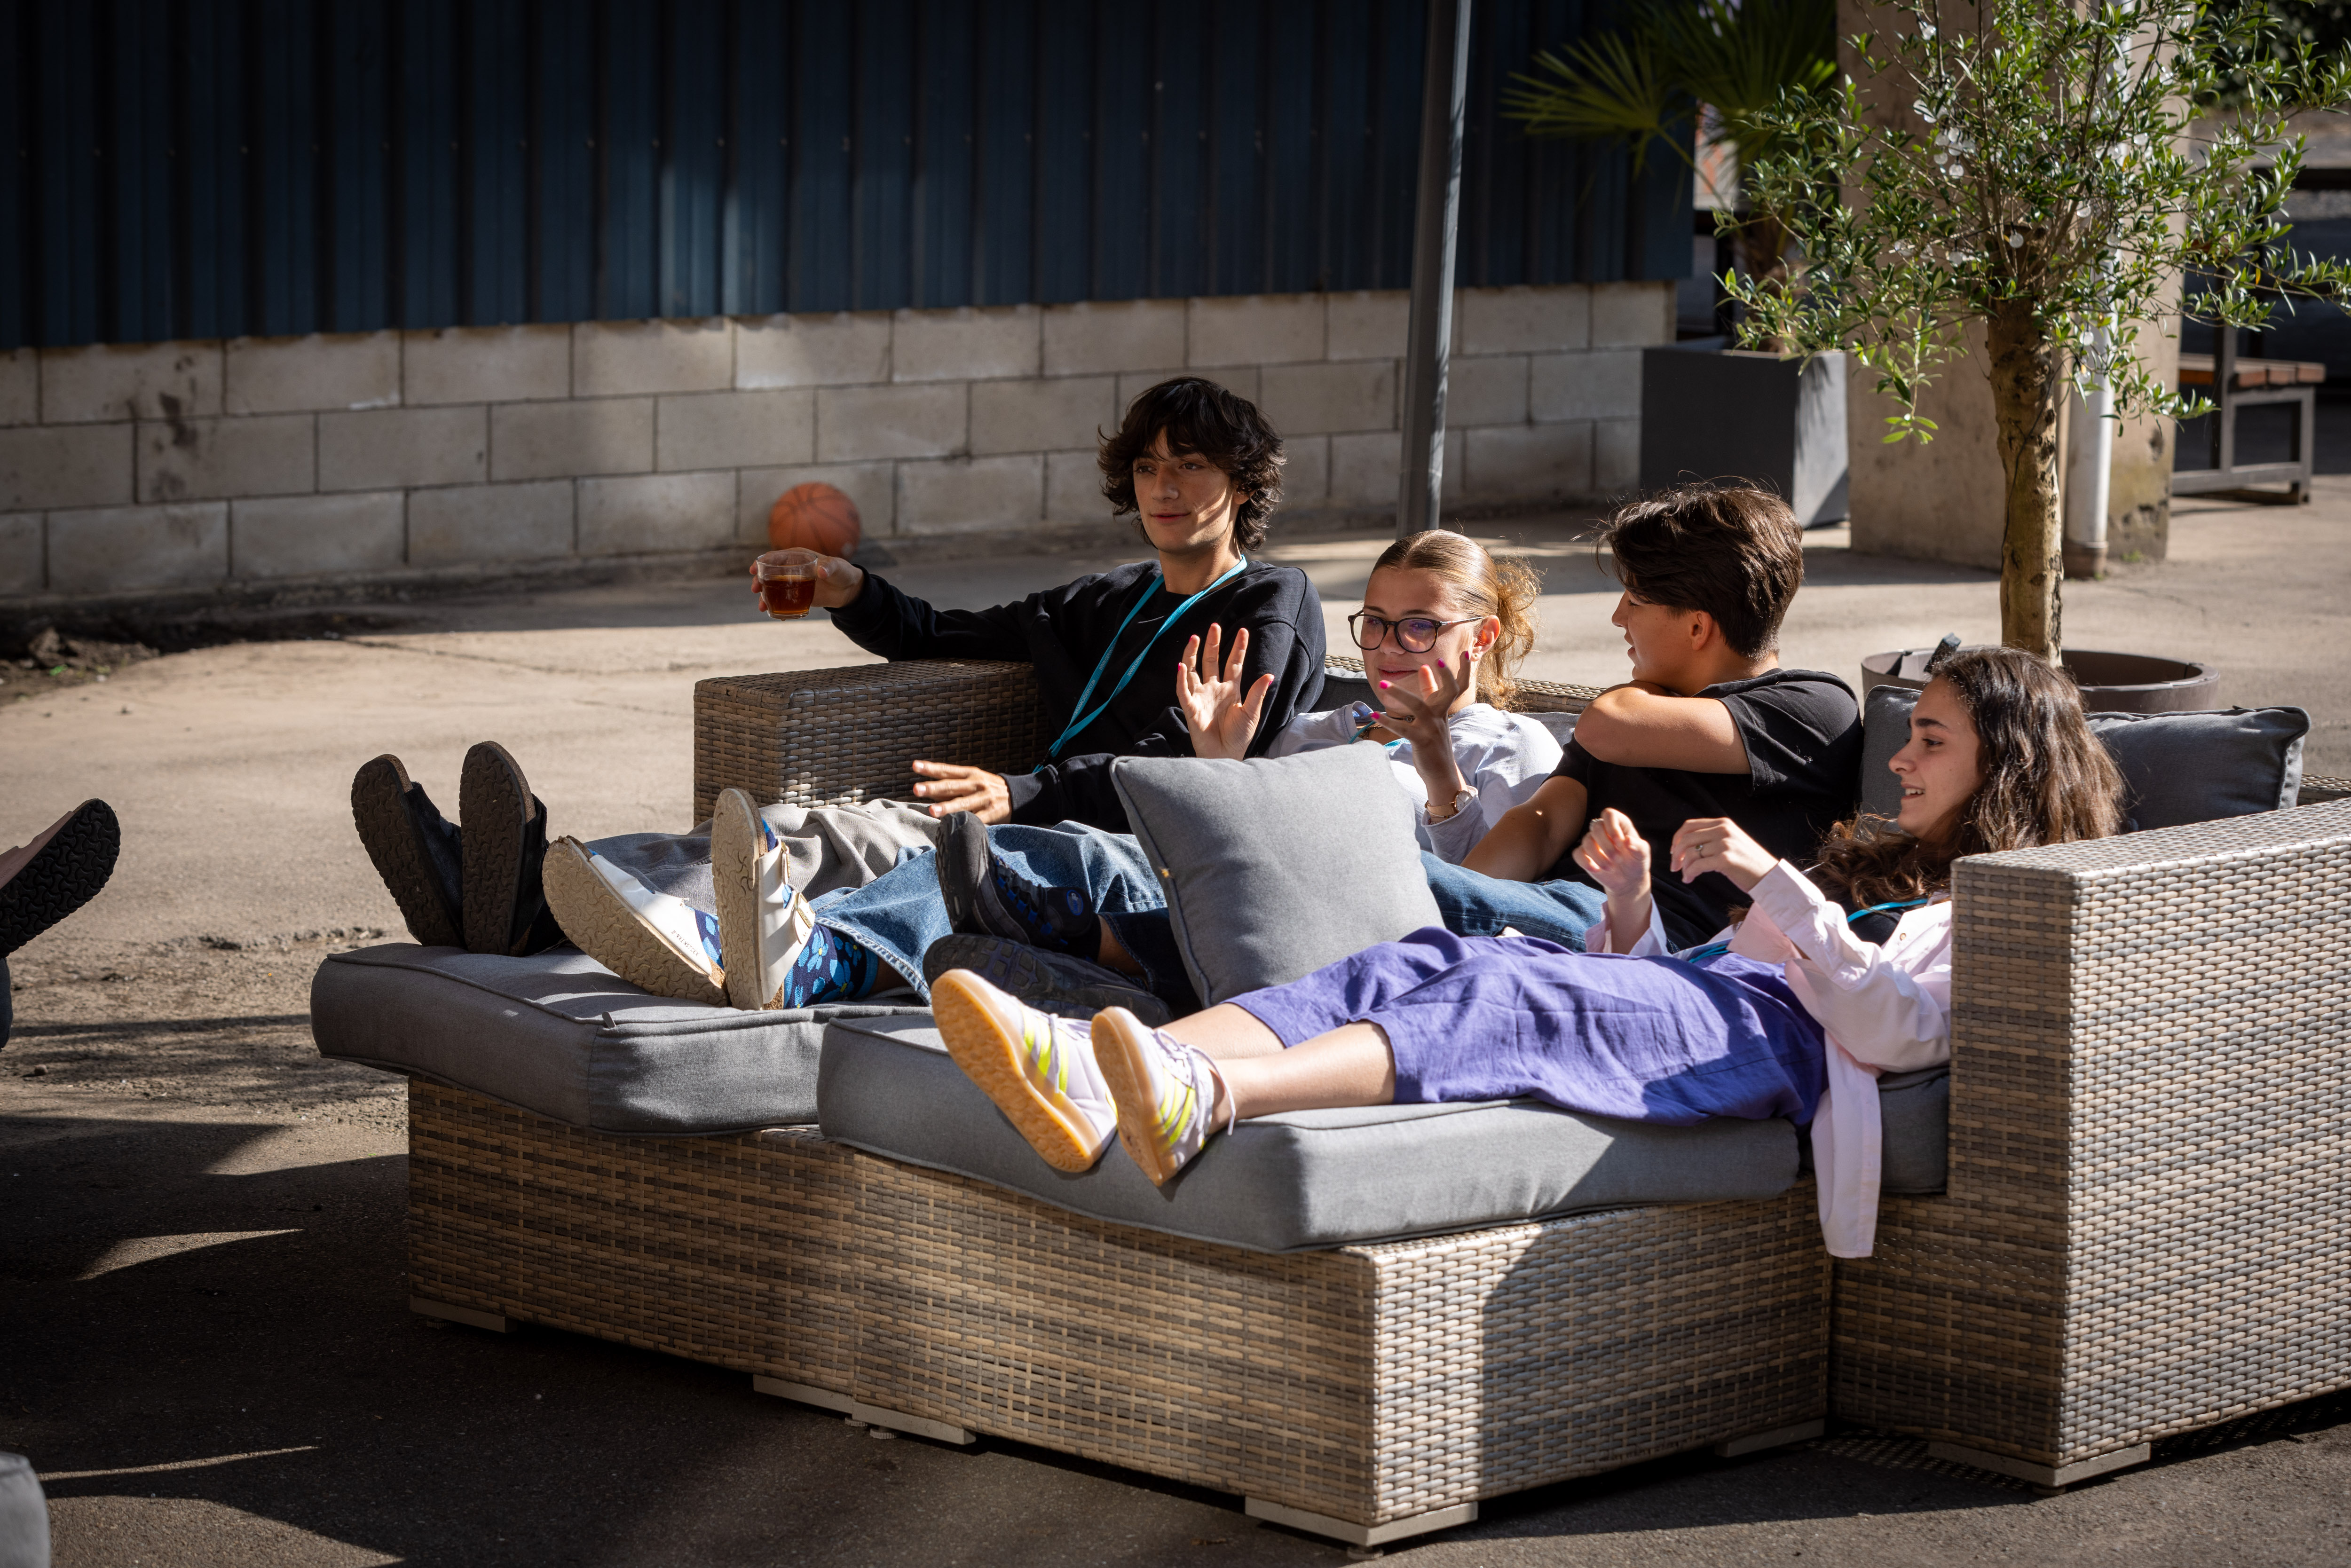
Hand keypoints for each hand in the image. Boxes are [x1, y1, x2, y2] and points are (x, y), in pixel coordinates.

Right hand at [747, 554, 865, 610]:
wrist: (847, 590)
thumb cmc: (842, 572)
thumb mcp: (837, 567)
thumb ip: (830, 567)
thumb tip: (821, 571)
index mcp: (797, 557)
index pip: (774, 557)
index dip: (762, 562)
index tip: (754, 570)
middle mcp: (791, 569)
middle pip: (768, 573)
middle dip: (759, 581)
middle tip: (755, 590)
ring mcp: (792, 583)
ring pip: (773, 588)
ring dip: (764, 597)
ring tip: (762, 607)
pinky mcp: (797, 595)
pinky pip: (783, 601)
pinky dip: (778, 608)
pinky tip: (777, 616)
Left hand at [909, 761, 1010, 821]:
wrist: (1017, 795)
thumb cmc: (987, 788)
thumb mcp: (973, 780)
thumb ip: (952, 785)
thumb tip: (927, 790)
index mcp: (969, 774)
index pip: (946, 770)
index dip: (930, 768)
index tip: (915, 766)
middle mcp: (976, 784)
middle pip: (951, 786)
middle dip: (933, 788)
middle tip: (916, 789)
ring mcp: (984, 798)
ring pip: (963, 803)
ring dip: (947, 807)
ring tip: (932, 811)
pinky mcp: (992, 813)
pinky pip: (978, 819)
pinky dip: (967, 822)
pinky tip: (955, 827)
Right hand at [1176, 623, 1273, 760]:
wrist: (1226, 755)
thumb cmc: (1239, 737)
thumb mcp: (1251, 713)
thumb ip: (1257, 693)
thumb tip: (1269, 675)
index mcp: (1231, 689)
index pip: (1234, 663)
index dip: (1238, 647)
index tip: (1243, 630)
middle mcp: (1214, 689)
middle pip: (1211, 661)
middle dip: (1212, 643)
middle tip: (1214, 625)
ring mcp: (1201, 697)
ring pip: (1194, 670)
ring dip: (1192, 655)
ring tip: (1195, 637)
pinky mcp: (1191, 708)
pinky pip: (1183, 691)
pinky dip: (1181, 679)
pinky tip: (1181, 666)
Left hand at [1374, 656, 1471, 810]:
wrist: (1441, 773)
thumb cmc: (1434, 743)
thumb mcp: (1433, 717)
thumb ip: (1429, 692)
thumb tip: (1424, 668)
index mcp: (1443, 710)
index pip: (1458, 687)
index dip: (1461, 671)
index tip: (1464, 654)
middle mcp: (1440, 717)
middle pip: (1449, 692)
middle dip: (1445, 676)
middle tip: (1434, 662)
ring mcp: (1432, 729)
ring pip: (1417, 706)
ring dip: (1399, 694)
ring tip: (1383, 684)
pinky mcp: (1421, 741)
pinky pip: (1403, 728)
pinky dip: (1387, 721)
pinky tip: (1373, 715)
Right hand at [1571, 807, 1650, 898]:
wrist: (1629, 880)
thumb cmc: (1636, 862)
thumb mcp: (1643, 855)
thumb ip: (1638, 846)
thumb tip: (1628, 840)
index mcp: (1619, 825)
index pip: (1609, 814)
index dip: (1612, 827)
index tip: (1620, 843)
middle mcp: (1604, 831)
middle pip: (1596, 827)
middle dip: (1607, 845)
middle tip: (1618, 859)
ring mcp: (1593, 843)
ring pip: (1586, 841)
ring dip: (1598, 856)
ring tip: (1610, 868)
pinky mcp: (1585, 856)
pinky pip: (1577, 854)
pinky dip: (1586, 862)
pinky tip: (1597, 870)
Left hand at [1667, 816, 1775, 890]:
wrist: (1769, 875)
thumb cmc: (1748, 863)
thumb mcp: (1732, 841)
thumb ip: (1713, 837)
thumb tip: (1687, 844)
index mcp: (1723, 823)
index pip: (1690, 825)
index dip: (1677, 838)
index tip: (1673, 851)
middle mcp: (1723, 830)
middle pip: (1686, 839)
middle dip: (1676, 854)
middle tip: (1674, 867)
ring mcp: (1725, 844)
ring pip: (1690, 853)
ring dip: (1684, 867)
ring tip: (1687, 876)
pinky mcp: (1725, 859)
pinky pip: (1697, 866)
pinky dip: (1689, 873)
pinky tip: (1690, 879)